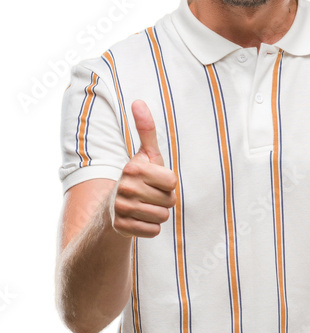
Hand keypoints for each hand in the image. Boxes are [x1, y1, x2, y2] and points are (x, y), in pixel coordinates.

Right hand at [110, 100, 176, 237]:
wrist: (113, 208)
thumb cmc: (138, 178)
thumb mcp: (145, 154)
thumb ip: (146, 129)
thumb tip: (138, 101)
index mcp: (133, 168)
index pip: (172, 182)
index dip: (168, 184)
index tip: (155, 181)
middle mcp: (125, 187)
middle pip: (169, 201)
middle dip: (164, 200)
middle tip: (149, 196)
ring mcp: (121, 208)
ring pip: (162, 216)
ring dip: (158, 214)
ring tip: (144, 207)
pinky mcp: (122, 227)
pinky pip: (154, 231)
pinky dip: (150, 228)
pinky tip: (139, 220)